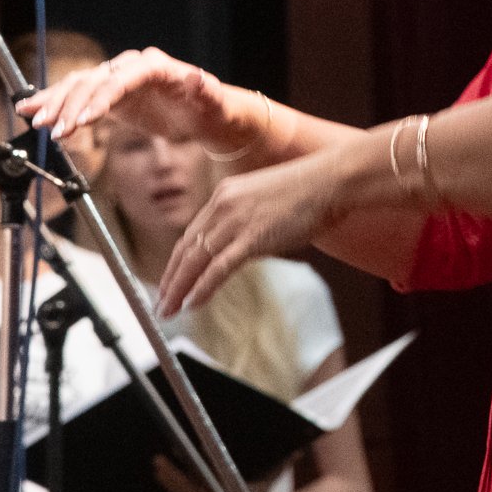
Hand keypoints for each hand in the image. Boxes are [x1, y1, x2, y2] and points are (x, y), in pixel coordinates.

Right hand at [16, 48, 231, 147]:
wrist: (208, 115)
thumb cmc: (215, 109)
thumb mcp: (216, 103)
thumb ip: (205, 91)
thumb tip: (197, 77)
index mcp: (156, 66)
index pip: (121, 80)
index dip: (100, 98)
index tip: (83, 120)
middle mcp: (133, 67)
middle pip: (94, 81)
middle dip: (71, 105)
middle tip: (52, 129)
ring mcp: (119, 79)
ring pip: (80, 85)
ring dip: (56, 103)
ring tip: (36, 121)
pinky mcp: (110, 94)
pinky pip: (78, 95)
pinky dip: (55, 102)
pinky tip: (31, 110)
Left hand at [158, 152, 344, 314]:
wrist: (330, 180)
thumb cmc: (307, 193)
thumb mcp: (264, 203)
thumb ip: (246, 222)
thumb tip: (240, 248)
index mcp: (224, 195)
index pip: (190, 235)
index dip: (176, 263)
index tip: (169, 282)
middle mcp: (223, 205)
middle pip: (186, 249)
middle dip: (170, 280)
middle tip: (161, 304)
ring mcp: (236, 220)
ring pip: (196, 260)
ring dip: (179, 289)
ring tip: (169, 310)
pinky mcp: (252, 236)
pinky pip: (219, 268)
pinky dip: (202, 288)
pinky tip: (192, 303)